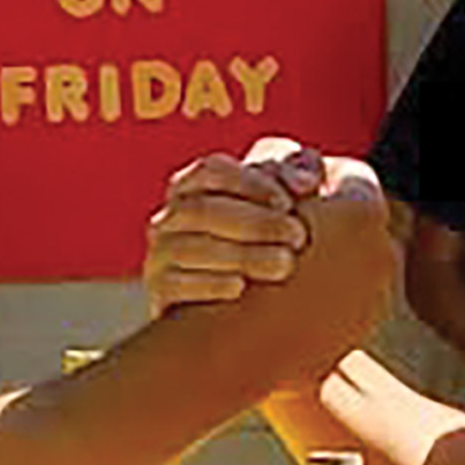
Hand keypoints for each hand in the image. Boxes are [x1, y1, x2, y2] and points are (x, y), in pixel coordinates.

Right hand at [144, 137, 328, 317]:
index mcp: (197, 183)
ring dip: (239, 255)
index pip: (210, 170)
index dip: (249, 183)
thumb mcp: (298, 190)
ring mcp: (160, 253)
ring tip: (284, 264)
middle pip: (200, 209)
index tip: (288, 203)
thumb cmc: (283, 227)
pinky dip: (205, 284)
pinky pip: (172, 285)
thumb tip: (302, 183)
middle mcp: (171, 215)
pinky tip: (240, 287)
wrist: (267, 294)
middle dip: (253, 223)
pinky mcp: (160, 291)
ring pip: (187, 247)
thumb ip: (304, 170)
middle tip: (298, 237)